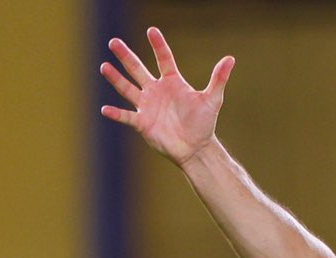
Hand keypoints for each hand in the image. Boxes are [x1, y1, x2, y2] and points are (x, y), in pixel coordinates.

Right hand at [99, 26, 233, 165]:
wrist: (196, 148)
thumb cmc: (204, 123)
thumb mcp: (212, 100)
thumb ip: (218, 79)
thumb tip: (231, 59)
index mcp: (172, 82)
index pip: (164, 59)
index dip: (158, 45)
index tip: (152, 30)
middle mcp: (156, 90)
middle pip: (138, 69)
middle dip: (126, 56)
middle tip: (114, 42)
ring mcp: (147, 106)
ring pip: (127, 88)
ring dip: (116, 79)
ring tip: (104, 66)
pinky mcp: (142, 122)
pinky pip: (126, 116)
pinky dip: (116, 113)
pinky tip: (104, 109)